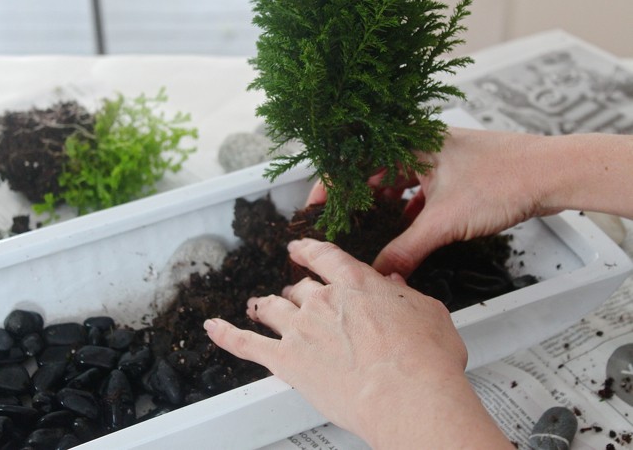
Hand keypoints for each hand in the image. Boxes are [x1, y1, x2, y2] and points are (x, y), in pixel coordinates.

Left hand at [204, 238, 510, 448]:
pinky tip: (214, 329)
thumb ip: (406, 293)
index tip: (301, 249)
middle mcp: (322, 301)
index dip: (308, 251)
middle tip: (294, 294)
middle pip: (297, 287)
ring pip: (270, 308)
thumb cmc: (424, 358)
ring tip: (258, 305)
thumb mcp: (428, 312)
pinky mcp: (285, 361)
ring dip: (264, 306)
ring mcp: (299, 329)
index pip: (323, 257)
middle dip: (294, 290)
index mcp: (355, 283)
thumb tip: (396, 282)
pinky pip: (244, 344)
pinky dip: (226, 335)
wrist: (407, 394)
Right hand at [311, 128, 548, 276]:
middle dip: (354, 198)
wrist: (552, 174)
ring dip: (382, 205)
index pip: (353, 161)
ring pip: (396, 181)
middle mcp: (419, 146)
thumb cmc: (504, 180)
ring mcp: (437, 159)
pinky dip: (408, 209)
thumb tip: (379, 273)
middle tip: (339, 224)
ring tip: (367, 228)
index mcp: (408, 143)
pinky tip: (405, 229)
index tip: (314, 209)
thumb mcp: (445, 221)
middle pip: (371, 171)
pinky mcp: (453, 173)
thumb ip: (407, 249)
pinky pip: (418, 190)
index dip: (328, 186)